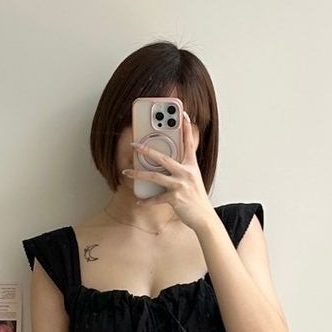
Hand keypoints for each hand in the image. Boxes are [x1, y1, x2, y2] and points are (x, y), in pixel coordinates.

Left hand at [121, 111, 215, 232]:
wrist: (204, 217)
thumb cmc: (197, 198)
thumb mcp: (193, 179)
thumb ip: (183, 168)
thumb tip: (168, 163)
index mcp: (191, 166)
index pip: (189, 143)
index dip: (187, 128)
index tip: (184, 115)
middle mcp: (186, 173)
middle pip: (163, 158)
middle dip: (146, 150)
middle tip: (135, 145)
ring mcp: (180, 185)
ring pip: (155, 176)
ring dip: (138, 174)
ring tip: (126, 172)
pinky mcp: (175, 198)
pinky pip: (156, 198)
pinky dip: (146, 201)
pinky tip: (139, 201)